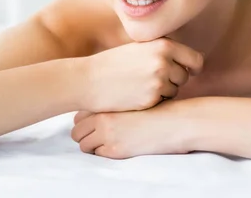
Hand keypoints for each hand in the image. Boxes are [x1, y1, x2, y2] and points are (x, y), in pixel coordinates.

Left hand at [71, 100, 189, 158]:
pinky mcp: (115, 150)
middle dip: (84, 133)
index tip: (93, 123)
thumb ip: (116, 100)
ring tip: (107, 142)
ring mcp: (107, 134)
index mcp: (107, 102)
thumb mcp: (134, 96)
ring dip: (92, 145)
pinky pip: (98, 154)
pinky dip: (104, 152)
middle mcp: (102, 117)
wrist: (174, 121)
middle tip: (96, 135)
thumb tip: (102, 105)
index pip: (79, 114)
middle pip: (76, 129)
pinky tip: (118, 147)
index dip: (86, 120)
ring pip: (83, 144)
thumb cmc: (158, 108)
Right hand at [82, 38, 203, 112]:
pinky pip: (163, 102)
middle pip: (185, 76)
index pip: (195, 59)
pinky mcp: (151, 99)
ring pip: (175, 90)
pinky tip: (137, 94)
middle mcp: (164, 62)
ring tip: (142, 84)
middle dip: (174, 79)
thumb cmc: (114, 62)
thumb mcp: (140, 47)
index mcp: (163, 45)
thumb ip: (163, 50)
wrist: (90, 80)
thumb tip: (192, 58)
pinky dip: (154, 100)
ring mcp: (158, 82)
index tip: (190, 70)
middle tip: (154, 78)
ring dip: (164, 90)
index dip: (193, 67)